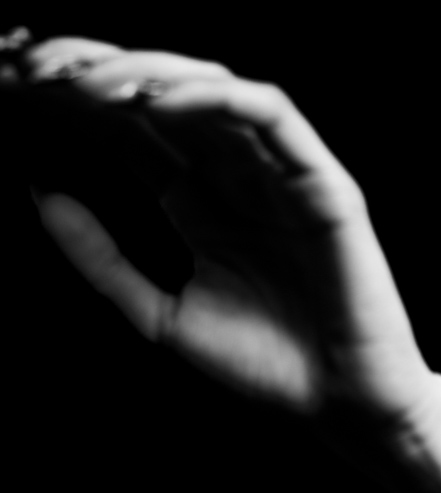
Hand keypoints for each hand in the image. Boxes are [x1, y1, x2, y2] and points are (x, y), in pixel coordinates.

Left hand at [11, 36, 435, 431]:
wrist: (341, 407)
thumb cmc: (268, 370)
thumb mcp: (162, 317)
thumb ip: (104, 262)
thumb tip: (41, 197)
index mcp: (200, 200)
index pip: (132, 127)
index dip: (76, 103)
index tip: (16, 91)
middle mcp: (237, 175)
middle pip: (162, 94)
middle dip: (98, 71)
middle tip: (36, 69)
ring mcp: (279, 172)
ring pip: (210, 88)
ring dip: (146, 73)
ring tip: (87, 85)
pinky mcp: (320, 180)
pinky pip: (267, 113)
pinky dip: (213, 98)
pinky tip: (159, 105)